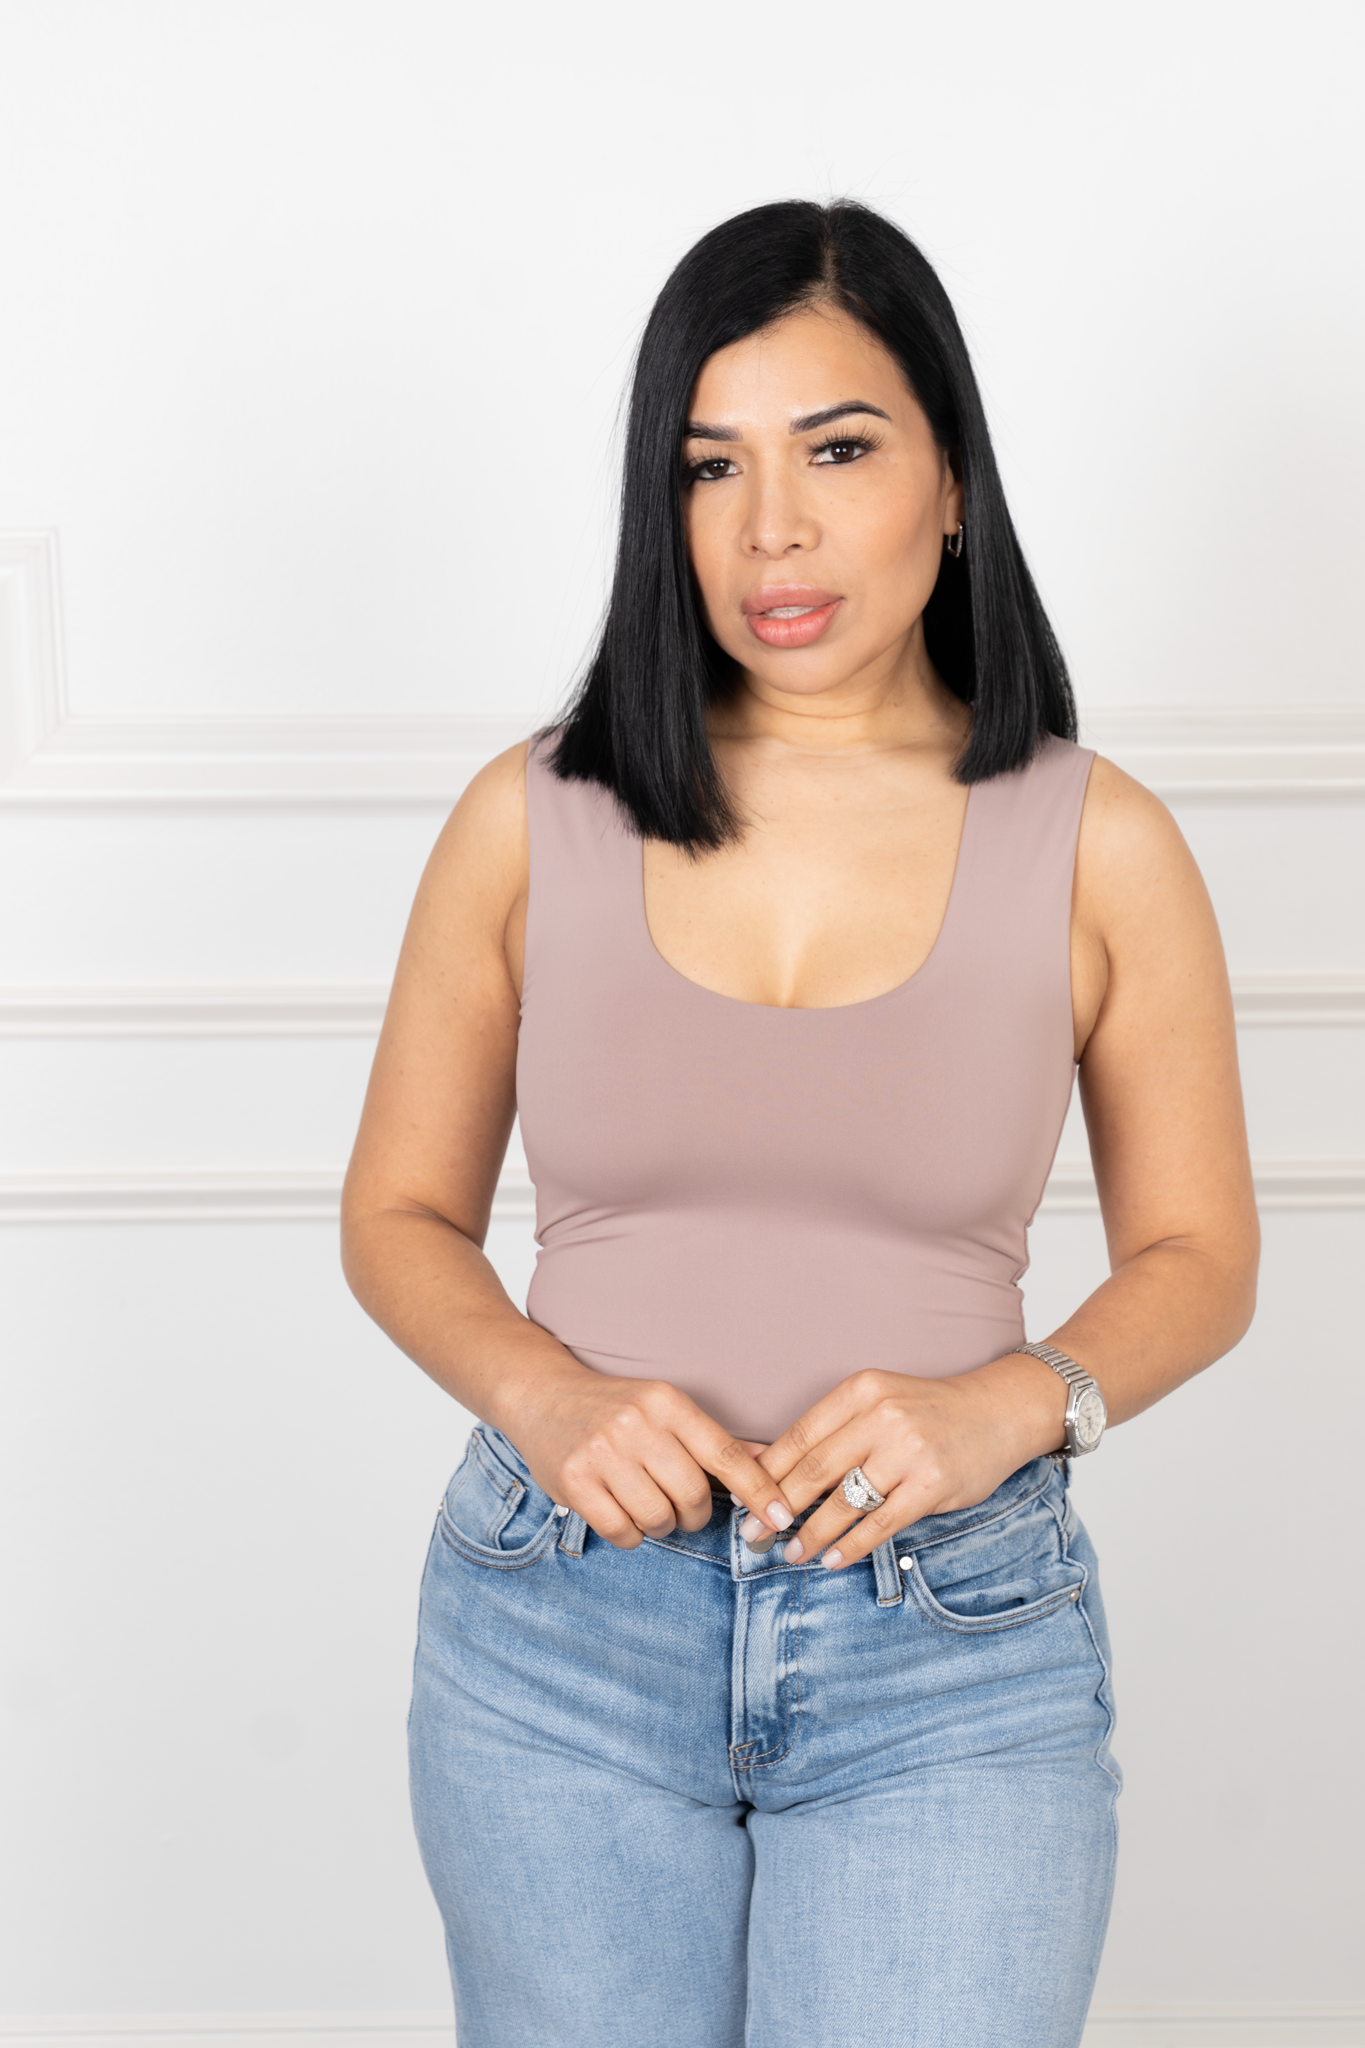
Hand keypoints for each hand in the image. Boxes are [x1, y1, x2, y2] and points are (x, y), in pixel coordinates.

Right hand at [511, 1366, 794, 1550]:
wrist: (541, 1395)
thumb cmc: (614, 1408)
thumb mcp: (665, 1408)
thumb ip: (714, 1439)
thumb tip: (772, 1460)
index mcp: (666, 1403)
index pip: (725, 1454)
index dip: (758, 1491)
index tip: (780, 1517)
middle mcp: (636, 1424)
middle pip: (693, 1495)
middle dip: (696, 1515)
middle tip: (684, 1509)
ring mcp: (601, 1453)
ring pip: (658, 1518)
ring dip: (661, 1525)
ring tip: (648, 1506)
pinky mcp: (573, 1481)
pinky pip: (622, 1532)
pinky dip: (630, 1534)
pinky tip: (621, 1512)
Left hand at [744, 1359, 1065, 1569]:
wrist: (998, 1412)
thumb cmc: (928, 1412)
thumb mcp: (878, 1402)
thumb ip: (832, 1430)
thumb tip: (768, 1464)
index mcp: (861, 1390)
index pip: (800, 1436)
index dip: (767, 1473)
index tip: (743, 1499)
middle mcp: (882, 1416)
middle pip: (815, 1470)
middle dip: (778, 1507)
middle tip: (752, 1534)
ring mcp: (909, 1451)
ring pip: (844, 1502)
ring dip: (811, 1534)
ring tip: (790, 1553)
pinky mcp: (931, 1486)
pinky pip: (880, 1523)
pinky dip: (851, 1546)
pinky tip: (831, 1559)